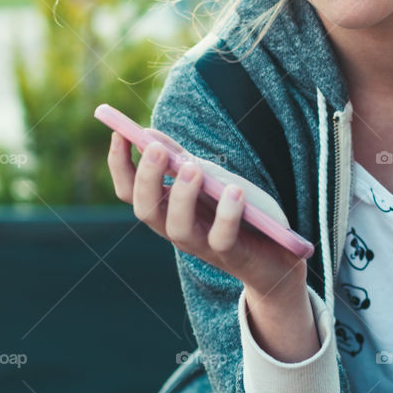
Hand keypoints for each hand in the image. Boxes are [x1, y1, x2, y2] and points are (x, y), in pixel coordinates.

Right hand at [107, 130, 306, 302]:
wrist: (272, 258)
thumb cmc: (234, 212)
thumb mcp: (205, 182)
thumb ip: (178, 160)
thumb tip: (149, 134)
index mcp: (165, 211)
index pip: (130, 192)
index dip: (119, 165)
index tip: (120, 134)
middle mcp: (176, 230)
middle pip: (147, 211)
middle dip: (148, 179)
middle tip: (155, 149)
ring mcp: (202, 245)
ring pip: (178, 228)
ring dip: (182, 197)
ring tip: (192, 168)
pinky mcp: (232, 254)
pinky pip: (222, 238)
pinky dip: (227, 215)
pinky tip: (233, 191)